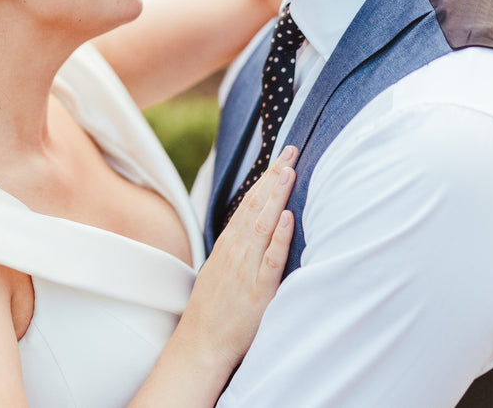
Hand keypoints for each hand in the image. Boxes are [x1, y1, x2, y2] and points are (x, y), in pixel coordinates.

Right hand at [180, 146, 297, 368]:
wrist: (201, 343)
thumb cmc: (216, 309)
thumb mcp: (223, 268)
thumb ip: (240, 247)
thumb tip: (259, 224)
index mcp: (230, 244)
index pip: (250, 202)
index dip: (266, 178)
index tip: (282, 156)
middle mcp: (237, 251)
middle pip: (257, 205)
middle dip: (275, 176)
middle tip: (291, 150)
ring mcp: (246, 269)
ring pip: (263, 225)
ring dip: (277, 196)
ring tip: (289, 171)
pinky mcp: (259, 291)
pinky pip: (271, 260)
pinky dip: (279, 237)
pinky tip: (289, 218)